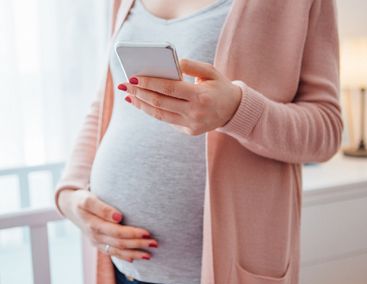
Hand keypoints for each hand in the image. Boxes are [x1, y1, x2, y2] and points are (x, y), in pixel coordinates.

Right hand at [58, 189, 156, 261]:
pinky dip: (124, 256)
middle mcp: (95, 235)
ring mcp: (96, 241)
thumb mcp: (88, 199)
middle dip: (138, 243)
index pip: (116, 231)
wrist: (71, 206)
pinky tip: (135, 258)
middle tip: (155, 243)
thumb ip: (102, 208)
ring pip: (117, 250)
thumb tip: (118, 217)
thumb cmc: (83, 199)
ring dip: (134, 253)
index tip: (147, 232)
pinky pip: (112, 253)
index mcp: (93, 224)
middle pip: (119, 242)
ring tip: (150, 254)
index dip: (132, 233)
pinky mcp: (98, 244)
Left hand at [117, 58, 241, 134]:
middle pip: (160, 103)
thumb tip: (173, 63)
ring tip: (129, 95)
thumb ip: (192, 65)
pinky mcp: (190, 131)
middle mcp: (195, 113)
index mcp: (201, 97)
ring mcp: (192, 125)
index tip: (133, 76)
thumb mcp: (211, 72)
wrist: (234, 111)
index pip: (169, 88)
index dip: (149, 82)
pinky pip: (167, 120)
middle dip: (139, 92)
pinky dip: (153, 111)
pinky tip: (142, 103)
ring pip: (160, 115)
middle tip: (125, 84)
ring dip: (141, 105)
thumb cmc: (220, 87)